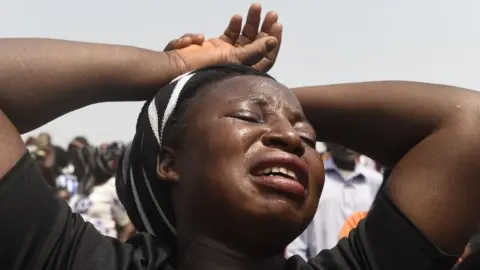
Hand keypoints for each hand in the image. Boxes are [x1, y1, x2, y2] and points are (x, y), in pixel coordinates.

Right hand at [165, 3, 281, 72]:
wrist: (173, 66)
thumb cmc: (202, 67)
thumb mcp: (232, 58)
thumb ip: (254, 50)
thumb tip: (273, 41)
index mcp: (243, 70)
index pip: (265, 56)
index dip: (273, 41)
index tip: (277, 24)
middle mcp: (236, 64)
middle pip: (255, 44)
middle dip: (262, 27)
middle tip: (270, 12)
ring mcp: (225, 55)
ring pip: (242, 36)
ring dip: (249, 22)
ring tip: (254, 7)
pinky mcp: (214, 48)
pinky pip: (228, 34)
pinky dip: (233, 26)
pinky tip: (235, 19)